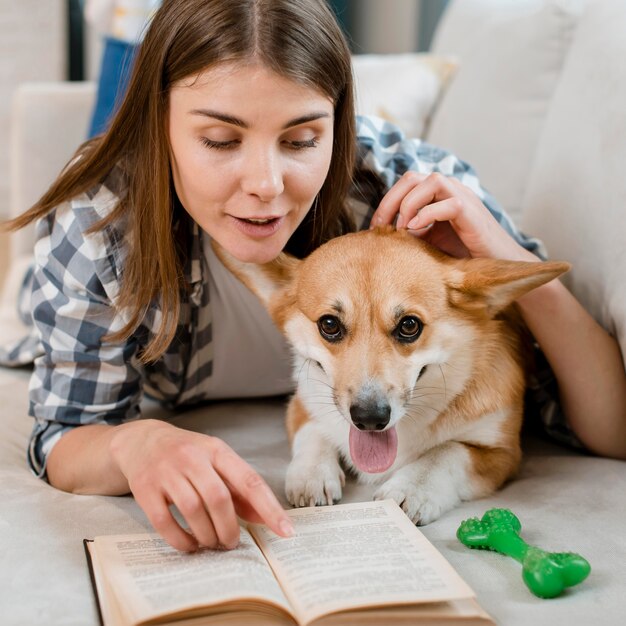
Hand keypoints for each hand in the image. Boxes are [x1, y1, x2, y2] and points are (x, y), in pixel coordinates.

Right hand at [110, 419, 293, 551]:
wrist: (142, 440)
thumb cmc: (188, 455)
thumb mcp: (217, 461)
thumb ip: (241, 489)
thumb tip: (266, 518)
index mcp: (217, 450)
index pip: (249, 480)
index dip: (269, 507)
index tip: (286, 530)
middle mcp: (192, 457)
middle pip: (219, 498)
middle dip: (229, 528)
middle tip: (232, 542)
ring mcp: (167, 472)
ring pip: (193, 510)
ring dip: (207, 535)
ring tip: (212, 543)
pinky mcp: (144, 488)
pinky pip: (164, 521)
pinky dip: (181, 539)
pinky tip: (190, 544)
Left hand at [370, 171, 532, 260]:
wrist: (496, 265)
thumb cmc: (463, 253)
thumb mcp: (429, 240)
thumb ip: (410, 230)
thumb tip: (382, 232)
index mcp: (438, 194)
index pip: (405, 185)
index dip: (387, 203)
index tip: (375, 227)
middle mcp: (450, 189)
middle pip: (412, 177)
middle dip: (390, 201)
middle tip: (380, 226)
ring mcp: (463, 197)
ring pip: (430, 182)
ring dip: (408, 204)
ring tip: (400, 229)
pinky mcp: (472, 212)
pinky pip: (448, 203)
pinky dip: (427, 214)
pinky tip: (416, 230)